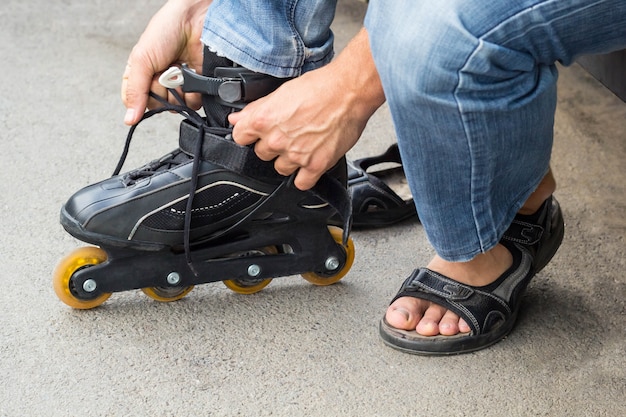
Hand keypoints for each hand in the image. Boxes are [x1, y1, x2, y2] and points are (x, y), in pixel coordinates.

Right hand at [121, 0, 210, 124]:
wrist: (196, 22)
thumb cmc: (166, 30)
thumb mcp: (142, 59)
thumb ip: (135, 91)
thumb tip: (129, 119)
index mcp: (141, 74)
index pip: (136, 101)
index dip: (142, 97)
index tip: (148, 82)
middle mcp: (159, 82)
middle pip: (157, 106)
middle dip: (161, 91)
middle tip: (164, 71)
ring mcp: (178, 85)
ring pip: (176, 107)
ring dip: (178, 91)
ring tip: (179, 70)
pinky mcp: (196, 87)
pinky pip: (193, 104)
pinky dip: (193, 94)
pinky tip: (191, 76)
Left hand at [229, 29, 384, 189]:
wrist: (349, 92)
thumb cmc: (320, 87)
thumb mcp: (281, 92)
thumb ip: (255, 109)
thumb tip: (236, 119)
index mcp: (263, 120)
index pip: (240, 137)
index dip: (249, 135)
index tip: (257, 133)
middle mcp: (277, 140)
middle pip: (261, 154)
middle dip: (272, 146)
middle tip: (288, 133)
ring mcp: (296, 155)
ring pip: (280, 169)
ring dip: (288, 160)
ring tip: (302, 145)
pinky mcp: (315, 165)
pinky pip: (301, 183)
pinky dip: (304, 177)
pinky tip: (309, 164)